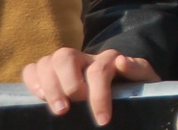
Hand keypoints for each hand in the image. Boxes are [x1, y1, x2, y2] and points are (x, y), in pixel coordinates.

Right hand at [23, 47, 159, 124]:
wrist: (127, 87)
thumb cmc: (134, 86)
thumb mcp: (144, 80)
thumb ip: (139, 70)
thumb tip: (121, 62)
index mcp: (108, 59)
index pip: (99, 70)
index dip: (99, 96)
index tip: (102, 119)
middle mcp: (85, 58)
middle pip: (66, 57)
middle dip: (68, 84)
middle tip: (71, 109)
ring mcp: (66, 64)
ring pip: (49, 60)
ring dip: (49, 85)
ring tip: (59, 109)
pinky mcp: (51, 73)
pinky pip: (33, 68)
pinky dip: (33, 81)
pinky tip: (39, 97)